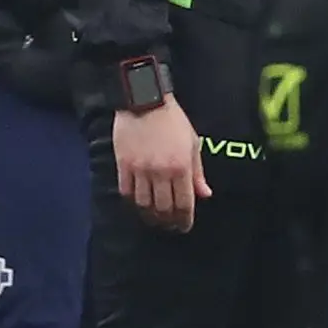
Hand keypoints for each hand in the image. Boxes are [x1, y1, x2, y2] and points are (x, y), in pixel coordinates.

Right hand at [113, 99, 208, 233]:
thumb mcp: (193, 144)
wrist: (144, 101)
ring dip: (149, 215)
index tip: (184, 227)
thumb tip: (205, 195)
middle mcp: (160, 172)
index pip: (184, 203)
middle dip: (167, 221)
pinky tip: (137, 203)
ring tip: (153, 218)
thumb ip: (197, 172)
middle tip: (169, 226)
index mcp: (181, 167)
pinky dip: (132, 201)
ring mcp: (140, 169)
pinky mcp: (123, 165)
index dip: (184, 220)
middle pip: (163, 208)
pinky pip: (126, 191)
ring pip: (143, 203)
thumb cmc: (173, 121)